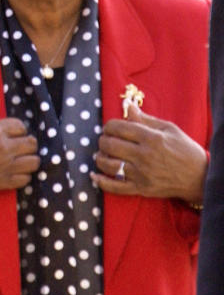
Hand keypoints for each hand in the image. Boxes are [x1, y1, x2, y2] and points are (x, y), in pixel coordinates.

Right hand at [0, 102, 38, 195]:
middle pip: (31, 143)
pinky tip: (15, 172)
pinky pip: (26, 179)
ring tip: (21, 159)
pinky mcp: (3, 182)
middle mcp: (3, 147)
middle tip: (20, 145)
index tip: (13, 132)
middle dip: (27, 142)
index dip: (18, 128)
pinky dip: (23, 175)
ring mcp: (5, 166)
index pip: (20, 126)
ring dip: (29, 159)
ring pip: (34, 162)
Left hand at [93, 103, 207, 202]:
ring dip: (100, 158)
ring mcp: (141, 174)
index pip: (118, 127)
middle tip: (106, 140)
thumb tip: (126, 105)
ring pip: (108, 165)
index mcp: (151, 138)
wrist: (199, 177)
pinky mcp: (141, 189)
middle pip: (110, 145)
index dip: (109, 125)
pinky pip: (115, 187)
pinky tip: (94, 175)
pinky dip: (101, 181)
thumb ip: (145, 119)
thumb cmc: (185, 150)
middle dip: (103, 140)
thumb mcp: (169, 129)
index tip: (110, 128)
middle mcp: (144, 156)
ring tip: (103, 154)